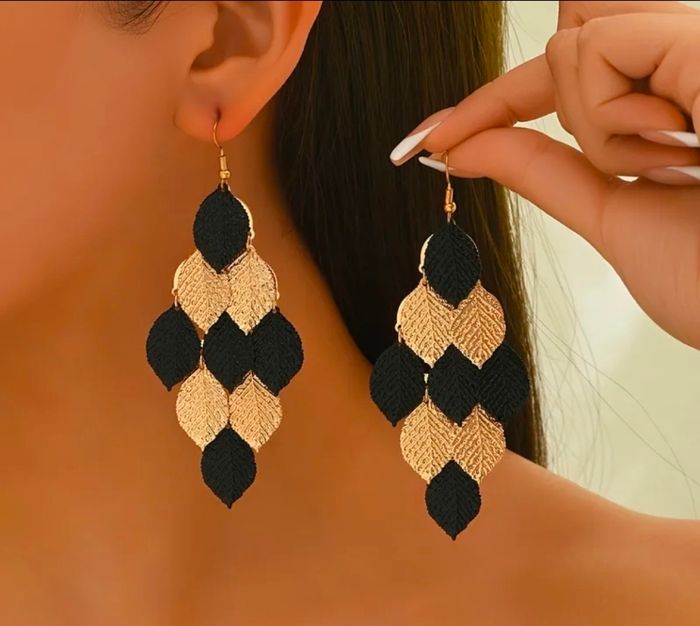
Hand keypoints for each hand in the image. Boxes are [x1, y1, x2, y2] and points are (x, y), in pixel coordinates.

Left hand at [391, 1, 699, 348]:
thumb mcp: (611, 216)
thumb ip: (544, 172)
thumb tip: (464, 148)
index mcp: (667, 104)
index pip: (563, 76)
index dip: (493, 103)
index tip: (429, 138)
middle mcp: (685, 67)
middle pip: (569, 46)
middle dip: (577, 116)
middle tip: (645, 167)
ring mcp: (696, 51)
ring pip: (577, 42)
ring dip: (596, 122)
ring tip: (674, 164)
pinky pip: (602, 46)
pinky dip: (610, 114)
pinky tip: (675, 146)